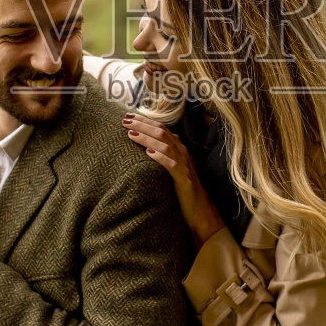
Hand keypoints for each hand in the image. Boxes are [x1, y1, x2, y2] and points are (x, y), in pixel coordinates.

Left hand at [123, 112, 225, 244]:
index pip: (161, 127)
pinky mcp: (184, 179)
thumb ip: (163, 154)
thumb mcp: (172, 167)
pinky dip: (160, 157)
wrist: (200, 209)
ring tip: (131, 134)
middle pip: (162, 132)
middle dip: (142, 125)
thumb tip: (144, 145)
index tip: (128, 116)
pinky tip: (149, 153)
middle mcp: (182, 152)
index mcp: (179, 148)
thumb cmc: (182, 189)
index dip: (145, 120)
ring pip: (165, 145)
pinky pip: (172, 165)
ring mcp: (184, 165)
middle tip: (125, 120)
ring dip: (147, 138)